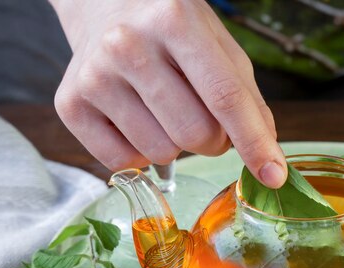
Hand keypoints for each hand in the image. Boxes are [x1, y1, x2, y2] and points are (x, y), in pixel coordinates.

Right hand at [50, 0, 286, 187]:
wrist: (104, 6)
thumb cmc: (170, 30)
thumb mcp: (217, 46)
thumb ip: (245, 97)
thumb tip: (266, 153)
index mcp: (175, 21)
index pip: (224, 97)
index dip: (253, 142)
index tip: (272, 176)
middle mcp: (128, 45)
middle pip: (195, 134)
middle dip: (212, 141)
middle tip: (203, 118)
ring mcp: (94, 76)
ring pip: (161, 153)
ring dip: (175, 145)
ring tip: (163, 111)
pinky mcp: (70, 104)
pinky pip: (124, 163)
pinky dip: (141, 154)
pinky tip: (135, 120)